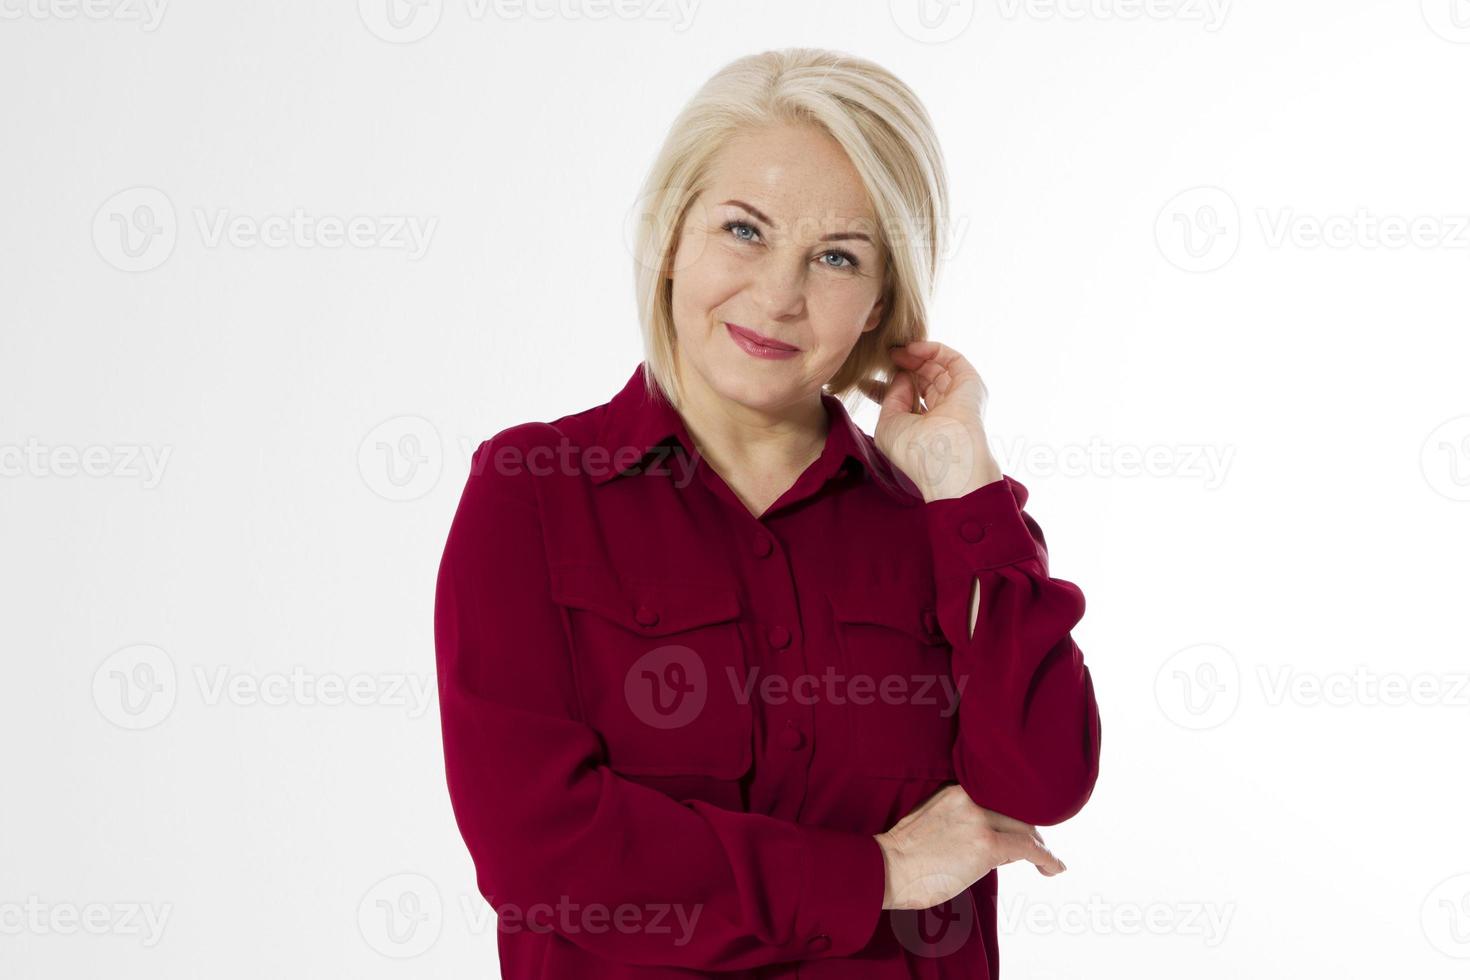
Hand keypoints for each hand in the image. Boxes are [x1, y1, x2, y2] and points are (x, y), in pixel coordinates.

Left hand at [856, 340, 1002, 501]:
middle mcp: (942, 411)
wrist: (947, 459)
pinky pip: (952, 359)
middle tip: (882, 357)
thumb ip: (890, 397)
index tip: (865, 379)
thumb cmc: (915, 450)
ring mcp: (957, 397)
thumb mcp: (888, 424)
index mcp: (924, 426)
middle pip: (920, 381)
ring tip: (893, 351)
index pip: (905, 401)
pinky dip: (932, 349)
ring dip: (914, 356)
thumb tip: (900, 374)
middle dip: (901, 367)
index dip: (886, 387)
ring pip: (935, 368)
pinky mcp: (971, 384)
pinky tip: (912, 348)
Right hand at [873, 784, 1065, 910]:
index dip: (1014, 815)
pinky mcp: (986, 846)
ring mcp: (979, 820)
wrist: (884, 868)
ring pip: (1024, 829)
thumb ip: (957, 819)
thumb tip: (984, 839)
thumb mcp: (929, 821)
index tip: (1020, 827)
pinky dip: (1047, 858)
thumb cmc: (901, 855)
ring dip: (1038, 847)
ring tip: (1046, 863)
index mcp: (955, 790)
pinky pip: (1029, 848)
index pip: (997, 799)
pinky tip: (1055, 868)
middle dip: (1029, 832)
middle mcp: (970, 798)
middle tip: (1035, 850)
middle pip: (1015, 812)